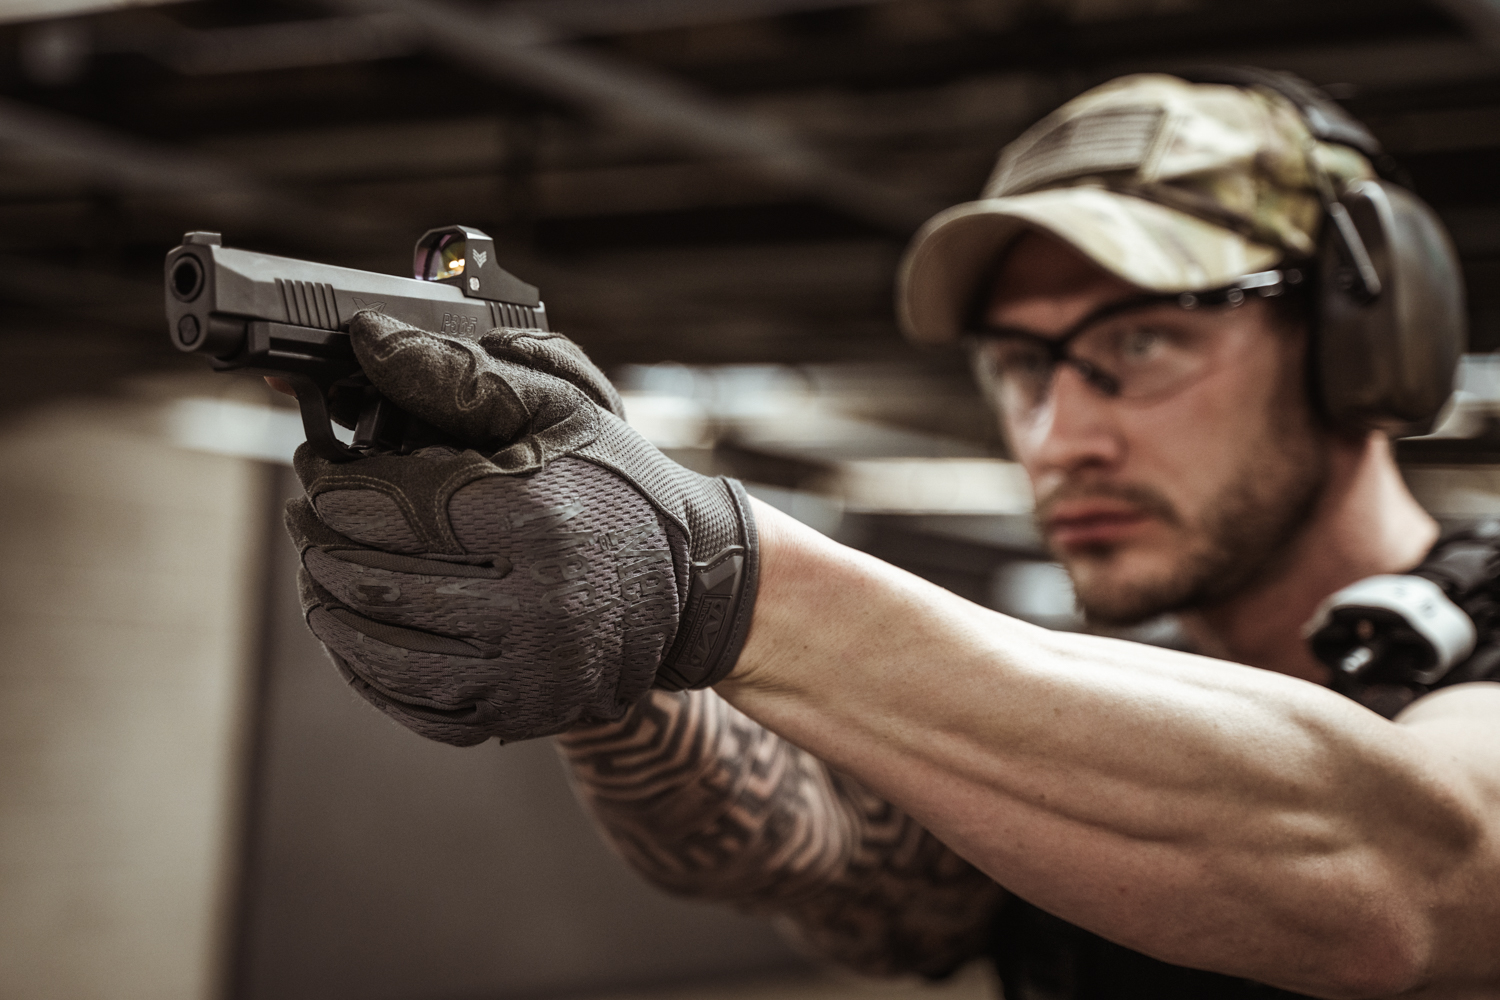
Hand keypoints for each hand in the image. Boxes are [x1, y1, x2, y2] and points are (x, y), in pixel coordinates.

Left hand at [285, 311, 757, 745]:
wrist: (689, 587)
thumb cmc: (617, 489)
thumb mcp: (557, 411)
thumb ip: (459, 376)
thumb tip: (370, 340)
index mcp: (537, 521)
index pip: (388, 506)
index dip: (332, 484)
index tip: (318, 467)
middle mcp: (533, 609)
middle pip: (369, 577)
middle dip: (318, 541)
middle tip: (308, 515)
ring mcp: (524, 675)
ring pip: (375, 647)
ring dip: (326, 604)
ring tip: (321, 569)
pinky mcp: (515, 717)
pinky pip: (407, 700)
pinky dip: (362, 664)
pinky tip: (357, 624)